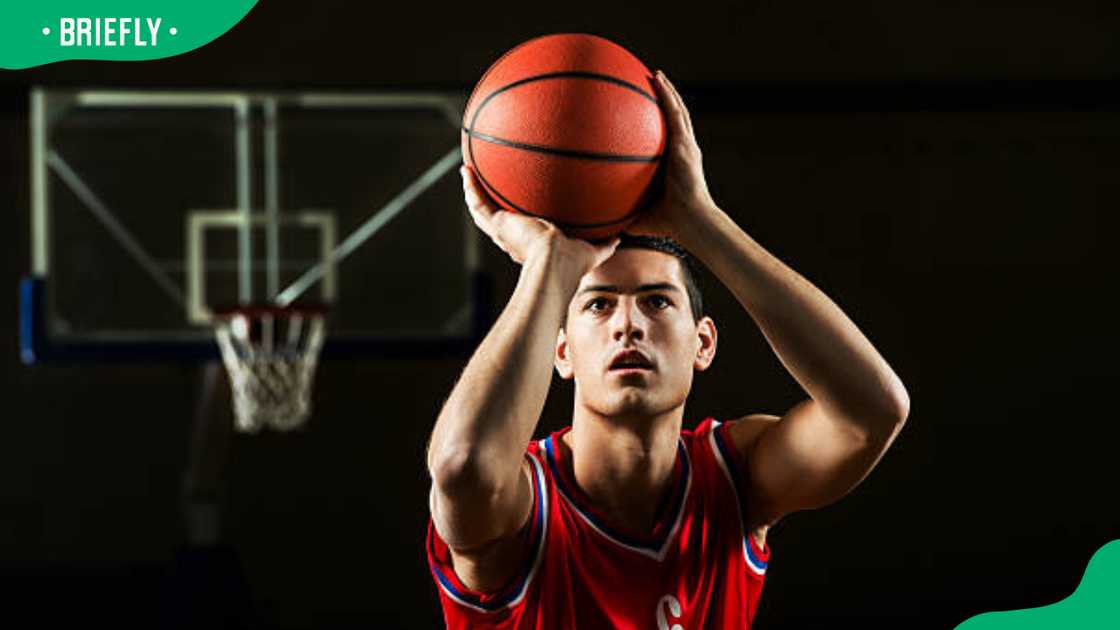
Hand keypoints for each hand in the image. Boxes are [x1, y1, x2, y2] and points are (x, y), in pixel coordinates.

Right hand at [460, 165, 619, 270]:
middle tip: (490, 186)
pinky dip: (470, 188)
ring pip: (482, 210)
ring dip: (474, 191)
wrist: (556, 264)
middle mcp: (514, 238)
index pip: (522, 230)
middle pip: (498, 218)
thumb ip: (606, 243)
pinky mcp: (498, 224)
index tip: (519, 208)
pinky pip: (478, 203)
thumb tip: (622, 236)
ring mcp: (503, 232)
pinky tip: (466, 171)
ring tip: (469, 173)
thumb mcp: (593, 249)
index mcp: (532, 243)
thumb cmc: (573, 264)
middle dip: (493, 204)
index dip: (518, 219)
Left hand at [627, 70, 716, 242]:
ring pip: (677, 111)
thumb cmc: (667, 223)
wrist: (690, 221)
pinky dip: (667, 94)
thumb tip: (592, 222)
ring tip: (654, 75)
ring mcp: (686, 146)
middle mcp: (683, 152)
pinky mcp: (685, 144)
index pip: (666, 140)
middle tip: (648, 86)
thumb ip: (618, 213)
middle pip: (673, 120)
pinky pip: (675, 113)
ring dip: (667, 91)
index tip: (644, 115)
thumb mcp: (637, 215)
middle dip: (662, 102)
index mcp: (674, 165)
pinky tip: (657, 79)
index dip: (657, 125)